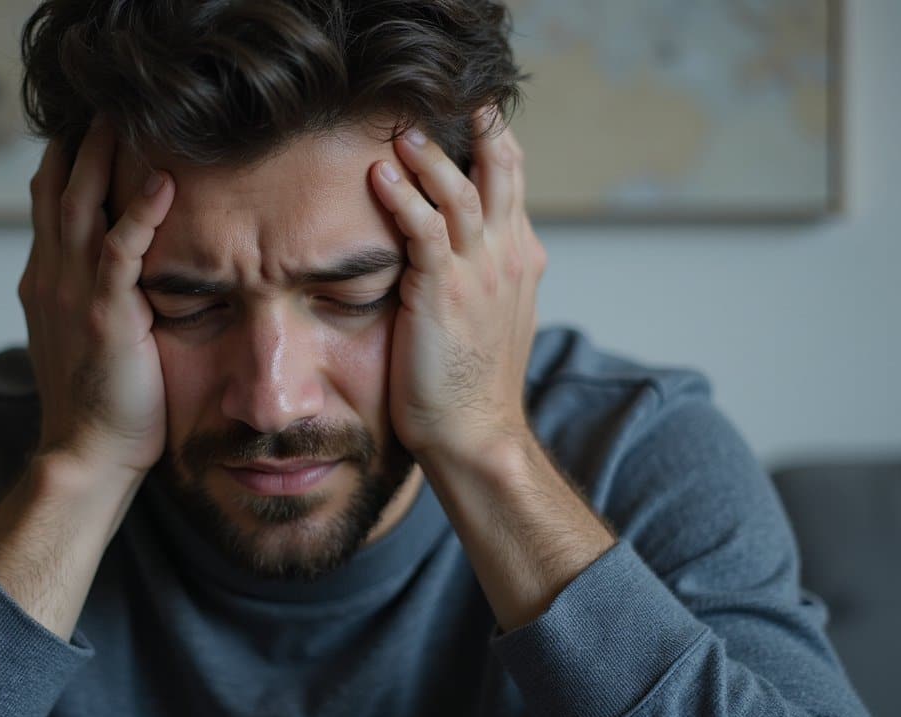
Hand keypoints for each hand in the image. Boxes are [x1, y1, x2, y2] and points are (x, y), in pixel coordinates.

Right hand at [19, 116, 175, 474]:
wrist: (85, 454)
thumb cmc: (97, 404)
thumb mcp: (85, 337)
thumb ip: (93, 297)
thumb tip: (121, 273)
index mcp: (46, 282)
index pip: (49, 207)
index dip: (65, 165)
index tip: (85, 130)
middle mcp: (51, 279)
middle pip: (59, 192)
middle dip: (80, 144)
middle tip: (104, 104)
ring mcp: (73, 295)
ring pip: (83, 208)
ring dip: (104, 160)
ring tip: (125, 118)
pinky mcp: (104, 315)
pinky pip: (121, 252)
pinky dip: (141, 215)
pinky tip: (164, 183)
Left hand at [369, 107, 546, 464]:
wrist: (475, 432)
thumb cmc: (471, 381)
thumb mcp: (488, 313)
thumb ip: (480, 272)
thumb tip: (456, 246)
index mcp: (519, 258)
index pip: (512, 184)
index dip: (496, 144)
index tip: (473, 116)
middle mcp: (507, 256)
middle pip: (502, 172)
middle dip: (480, 130)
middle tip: (455, 98)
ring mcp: (480, 272)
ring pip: (462, 192)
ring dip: (431, 156)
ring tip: (402, 130)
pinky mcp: (445, 291)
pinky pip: (424, 230)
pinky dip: (404, 198)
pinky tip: (381, 177)